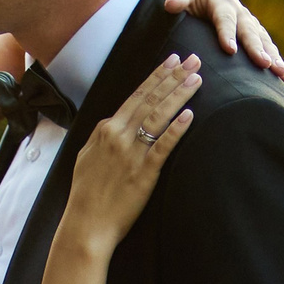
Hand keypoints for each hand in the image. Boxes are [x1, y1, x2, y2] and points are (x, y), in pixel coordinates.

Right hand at [62, 55, 199, 254]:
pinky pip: (163, 145)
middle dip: (172, 77)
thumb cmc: (86, 195)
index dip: (156, 77)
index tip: (171, 61)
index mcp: (105, 130)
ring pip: (158, 116)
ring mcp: (131, 153)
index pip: (135, 96)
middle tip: (192, 59)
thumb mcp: (87, 157)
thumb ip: (101, 138)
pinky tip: (190, 115)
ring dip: (178, 95)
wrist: (87, 224)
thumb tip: (112, 124)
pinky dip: (176, 129)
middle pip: (149, 99)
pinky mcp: (144, 172)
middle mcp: (117, 136)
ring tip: (196, 79)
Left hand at [162, 0, 283, 81]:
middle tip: (264, 64)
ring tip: (282, 74)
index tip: (230, 50)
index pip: (224, 18)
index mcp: (220, 1)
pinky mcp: (253, 33)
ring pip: (263, 40)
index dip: (227, 33)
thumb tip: (171, 4)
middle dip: (256, 48)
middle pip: (249, 31)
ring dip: (273, 57)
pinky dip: (277, 60)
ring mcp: (248, 23)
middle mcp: (239, 12)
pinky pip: (267, 47)